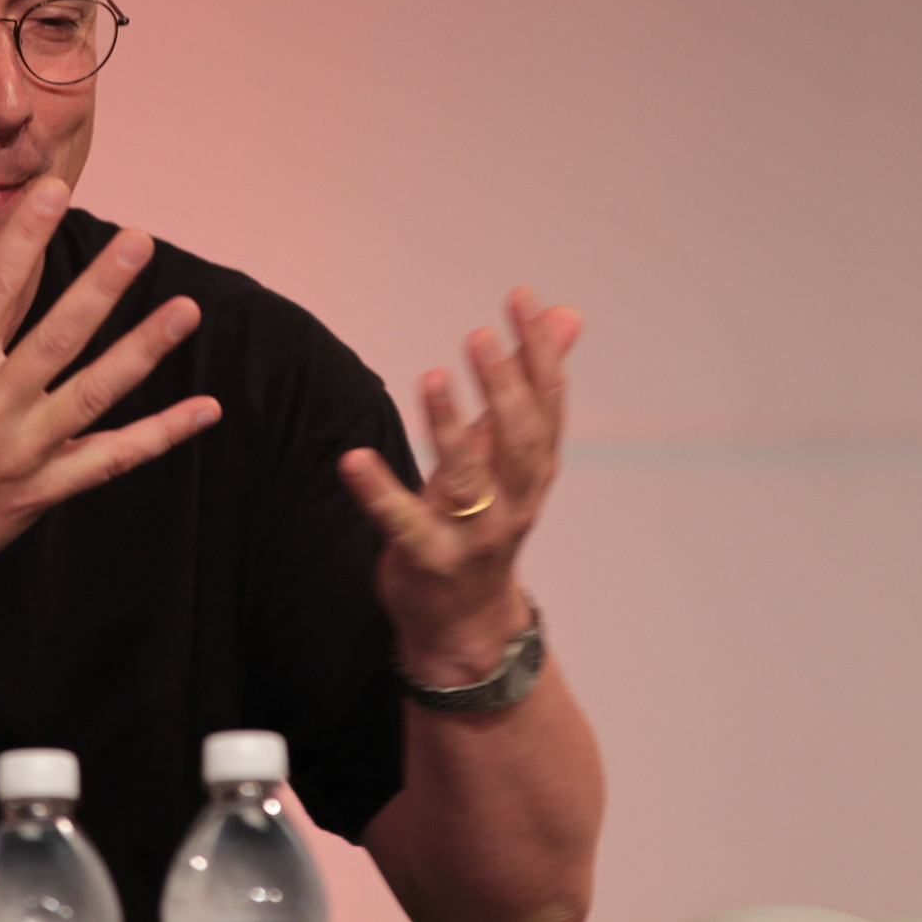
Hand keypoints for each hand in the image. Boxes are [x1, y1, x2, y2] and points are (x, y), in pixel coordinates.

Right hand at [0, 178, 220, 601]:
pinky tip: (206, 408)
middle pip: (56, 338)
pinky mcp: (45, 490)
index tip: (54, 191)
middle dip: (100, 288)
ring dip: (144, 352)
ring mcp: (23, 453)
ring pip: (95, 395)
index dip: (23, 240)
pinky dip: (161, 436)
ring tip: (187, 310)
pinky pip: (113, 460)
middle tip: (140, 241)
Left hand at [339, 287, 580, 686]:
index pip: (547, 405)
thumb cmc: (485, 520)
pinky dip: (379, 493)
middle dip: (504, 388)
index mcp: (534, 471)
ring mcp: (472, 536)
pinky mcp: (427, 560)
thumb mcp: (512, 454)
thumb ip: (530, 386)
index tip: (523, 299)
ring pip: (467, 481)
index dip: (540, 352)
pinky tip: (354, 459)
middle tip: (482, 336)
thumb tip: (567, 315)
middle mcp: (513, 502)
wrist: (465, 622)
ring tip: (433, 378)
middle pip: (518, 443)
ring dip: (450, 429)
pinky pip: (402, 524)